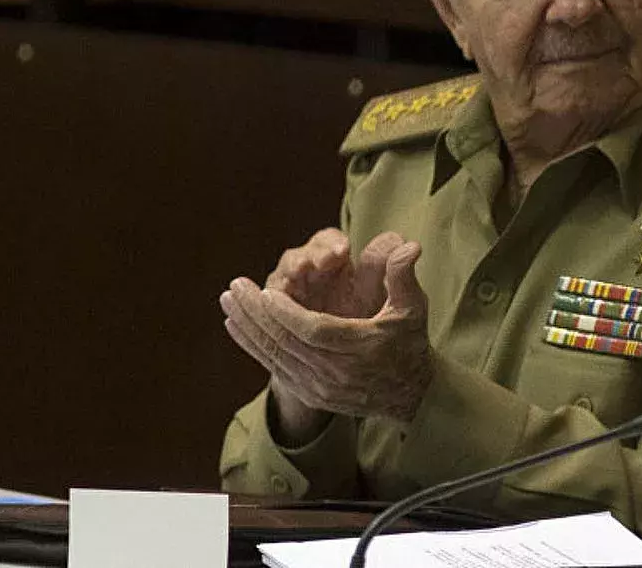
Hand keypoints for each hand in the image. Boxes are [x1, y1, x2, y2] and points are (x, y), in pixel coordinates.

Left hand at [221, 234, 432, 442]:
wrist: (410, 394)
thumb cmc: (408, 341)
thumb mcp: (413, 308)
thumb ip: (404, 275)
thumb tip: (408, 246)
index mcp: (360, 348)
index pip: (314, 330)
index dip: (287, 313)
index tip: (266, 291)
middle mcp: (337, 372)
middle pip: (287, 341)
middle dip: (257, 314)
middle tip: (235, 287)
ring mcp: (321, 387)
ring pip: (276, 355)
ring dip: (248, 328)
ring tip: (228, 302)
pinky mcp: (311, 395)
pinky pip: (275, 368)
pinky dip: (254, 346)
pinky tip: (237, 327)